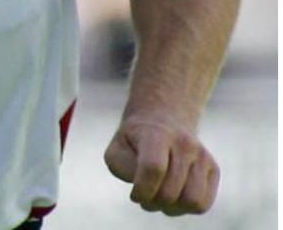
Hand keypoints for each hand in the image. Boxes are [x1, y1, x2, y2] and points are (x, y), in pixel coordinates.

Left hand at [104, 114, 220, 214]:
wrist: (162, 119)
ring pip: (191, 200)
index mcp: (157, 134)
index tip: (134, 196)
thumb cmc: (133, 142)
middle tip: (144, 199)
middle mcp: (184, 143)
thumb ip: (124, 167)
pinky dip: (186, 209)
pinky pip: (203, 204)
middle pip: (170, 191)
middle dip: (152, 203)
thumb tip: (144, 184)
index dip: (142, 190)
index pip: (153, 168)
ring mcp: (201, 156)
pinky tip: (173, 199)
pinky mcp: (213, 169)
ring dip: (170, 209)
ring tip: (158, 201)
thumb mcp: (116, 150)